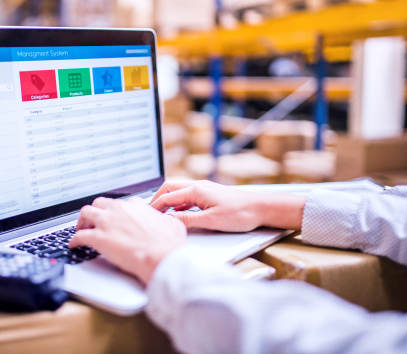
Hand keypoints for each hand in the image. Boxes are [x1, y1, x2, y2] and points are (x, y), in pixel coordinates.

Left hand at [69, 197, 186, 283]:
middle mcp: (119, 209)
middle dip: (96, 211)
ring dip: (82, 221)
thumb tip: (168, 221)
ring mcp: (107, 222)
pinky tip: (74, 244)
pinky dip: (75, 240)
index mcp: (135, 205)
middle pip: (100, 203)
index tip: (115, 217)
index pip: (121, 203)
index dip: (116, 211)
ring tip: (81, 228)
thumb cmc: (168, 243)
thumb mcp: (172, 224)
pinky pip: (80, 236)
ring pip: (86, 213)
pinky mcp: (98, 238)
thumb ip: (164, 219)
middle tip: (95, 220)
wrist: (160, 256)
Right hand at [150, 180, 305, 231]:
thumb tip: (169, 221)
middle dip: (157, 199)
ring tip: (160, 214)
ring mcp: (204, 189)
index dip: (154, 207)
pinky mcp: (210, 194)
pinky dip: (178, 203)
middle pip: (169, 188)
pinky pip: (187, 196)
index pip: (167, 197)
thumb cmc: (240, 214)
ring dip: (167, 200)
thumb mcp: (211, 221)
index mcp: (196, 190)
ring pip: (178, 191)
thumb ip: (187, 220)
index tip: (146, 216)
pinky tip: (178, 213)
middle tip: (149, 212)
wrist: (261, 208)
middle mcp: (198, 186)